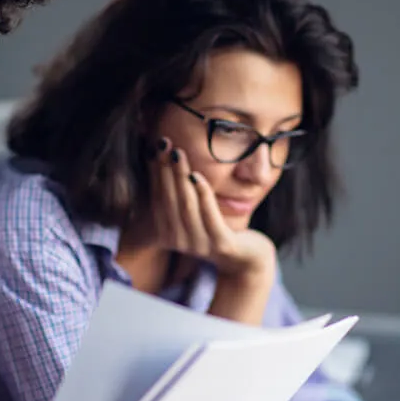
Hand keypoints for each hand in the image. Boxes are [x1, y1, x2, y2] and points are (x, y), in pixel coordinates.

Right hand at [150, 140, 276, 279]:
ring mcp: (199, 245)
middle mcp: (179, 241)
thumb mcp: (193, 208)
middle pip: (168, 199)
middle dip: (165, 169)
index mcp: (167, 233)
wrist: (245, 257)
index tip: (154, 146)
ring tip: (178, 154)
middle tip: (163, 144)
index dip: (155, 171)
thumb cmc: (215, 226)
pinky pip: (209, 216)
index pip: (157, 197)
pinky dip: (202, 194)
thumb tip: (158, 155)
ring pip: (186, 205)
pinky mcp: (221, 244)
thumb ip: (177, 190)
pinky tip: (197, 175)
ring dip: (180, 177)